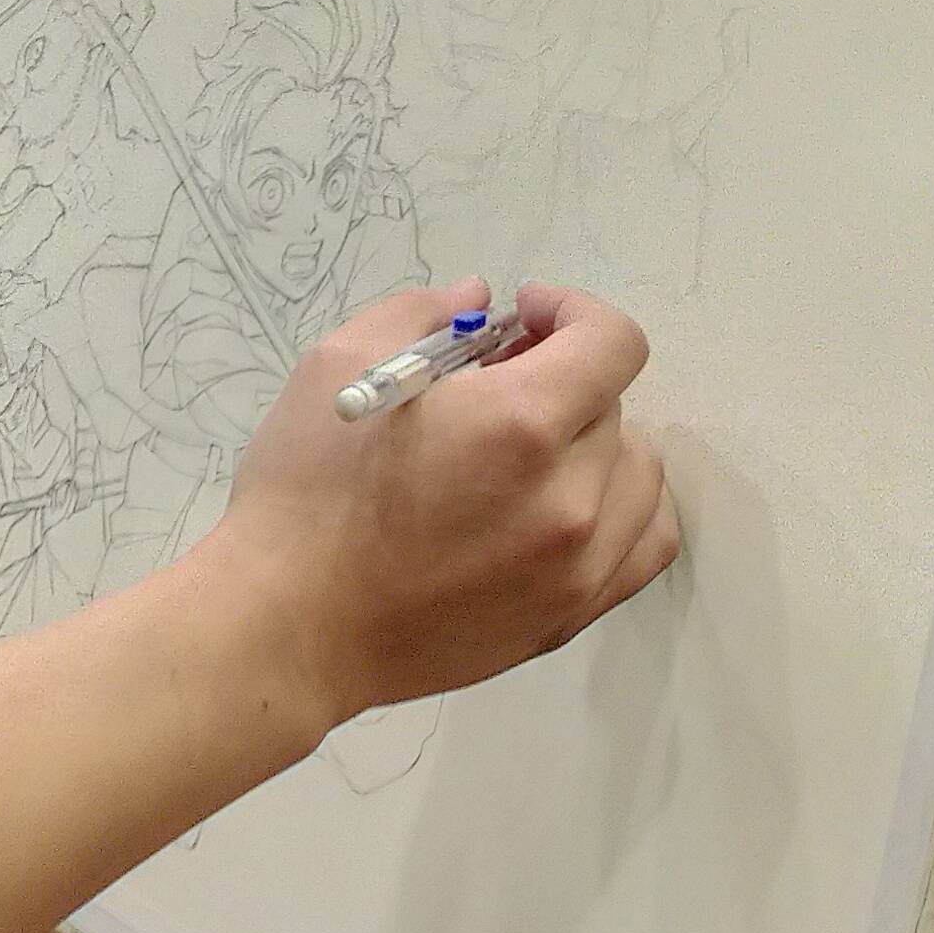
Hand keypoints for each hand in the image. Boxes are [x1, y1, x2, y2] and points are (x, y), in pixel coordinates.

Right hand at [207, 279, 677, 726]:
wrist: (290, 626)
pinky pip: (643, 546)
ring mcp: (580, 567)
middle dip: (561, 380)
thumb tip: (481, 307)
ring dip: (597, 445)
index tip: (522, 320)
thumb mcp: (337, 364)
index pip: (613, 343)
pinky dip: (620, 509)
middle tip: (494, 388)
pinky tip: (566, 503)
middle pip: (614, 406)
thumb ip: (421, 315)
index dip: (572, 312)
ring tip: (530, 453)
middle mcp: (572, 497)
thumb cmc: (304, 491)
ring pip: (640, 475)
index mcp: (521, 424)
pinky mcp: (571, 616)